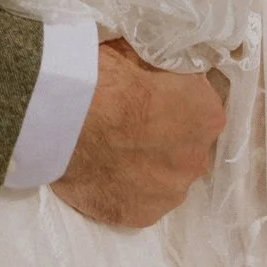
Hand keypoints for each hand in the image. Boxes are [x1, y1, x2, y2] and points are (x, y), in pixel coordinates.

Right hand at [52, 40, 224, 231]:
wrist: (62, 118)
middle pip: (184, 145)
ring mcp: (169, 193)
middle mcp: (197, 159)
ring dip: (145, 164)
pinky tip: (102, 171)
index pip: (199, 104)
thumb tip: (162, 68)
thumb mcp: (138, 50)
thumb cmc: (103, 76)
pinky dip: (125, 187)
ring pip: (163, 176)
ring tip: (110, 149)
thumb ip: (160, 65)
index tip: (149, 92)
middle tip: (128, 121)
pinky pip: (138, 198)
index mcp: (205, 114)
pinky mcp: (141, 217)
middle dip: (164, 135)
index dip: (174, 97)